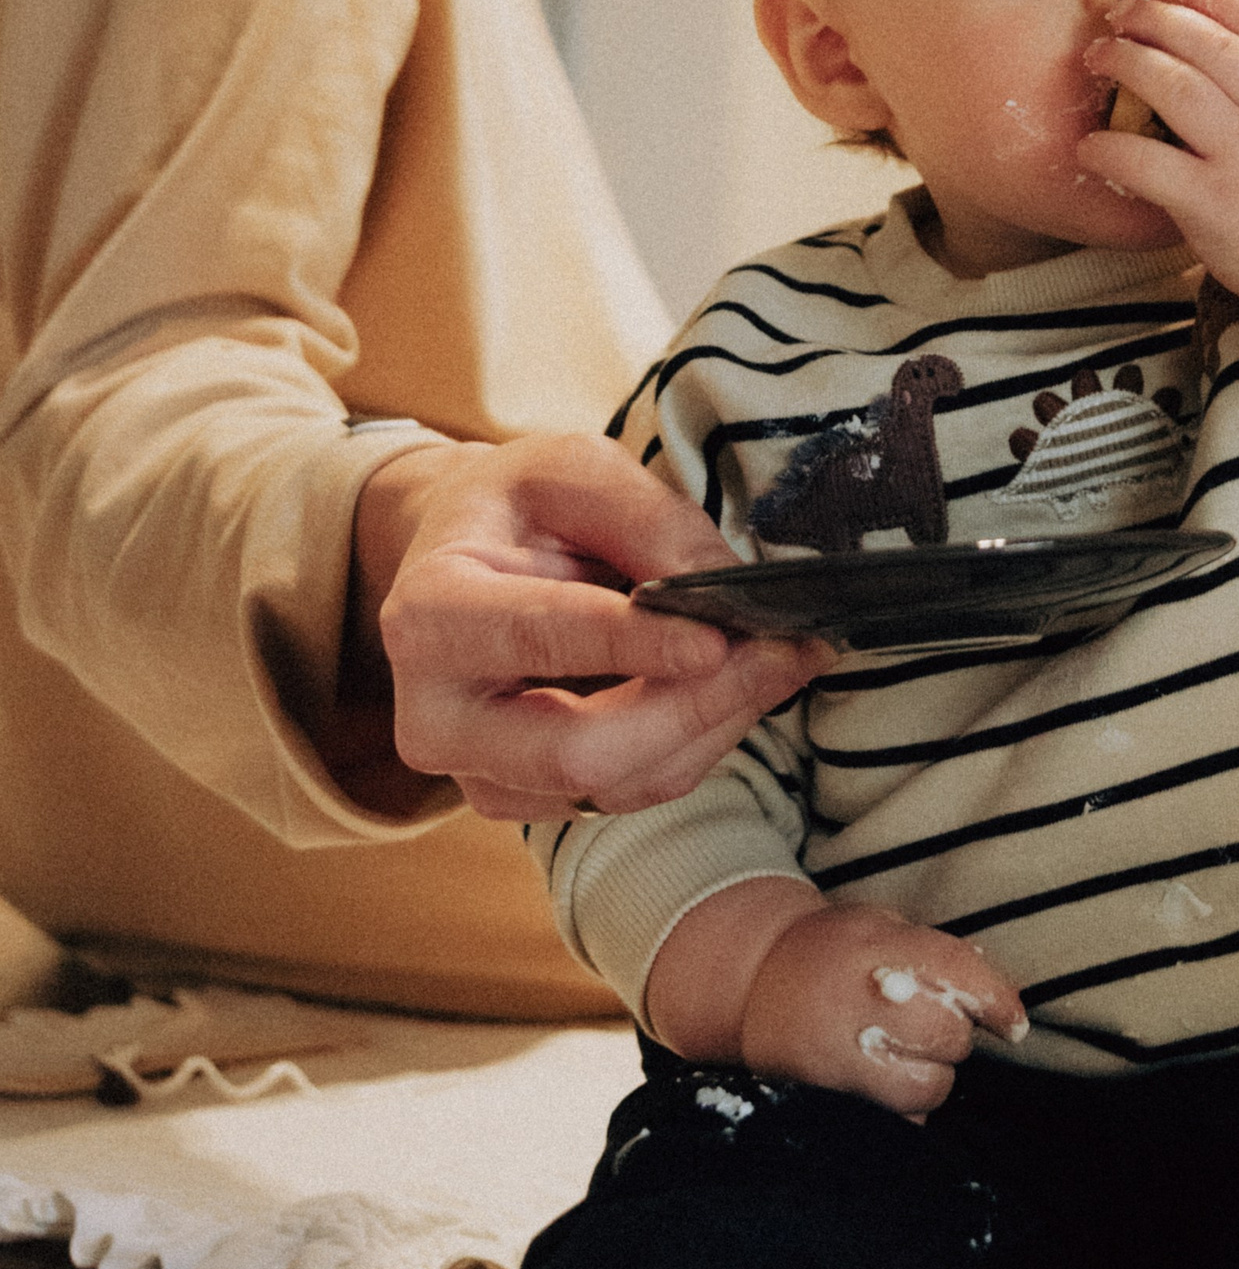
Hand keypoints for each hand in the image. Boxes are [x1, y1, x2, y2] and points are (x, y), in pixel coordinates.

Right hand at [361, 437, 830, 821]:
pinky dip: (699, 741)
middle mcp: (435, 717)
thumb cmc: (517, 508)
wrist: (462, 559)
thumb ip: (644, 519)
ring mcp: (478, 774)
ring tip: (781, 658)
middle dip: (695, 705)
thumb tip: (721, 588)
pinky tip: (740, 688)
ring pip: (618, 782)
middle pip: (577, 752)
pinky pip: (631, 790)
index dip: (635, 646)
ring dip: (715, 725)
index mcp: (428, 615)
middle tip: (781, 651)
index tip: (720, 638)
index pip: (538, 640)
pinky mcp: (527, 799)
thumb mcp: (570, 469)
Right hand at [648, 878, 1027, 1114]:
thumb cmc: (826, 951)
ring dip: (930, 1075)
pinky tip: (881, 1081)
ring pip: (928, 1087)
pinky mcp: (828, 1098)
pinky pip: (894, 1121)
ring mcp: (840, 1055)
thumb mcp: (877, 926)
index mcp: (877, 947)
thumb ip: (933, 952)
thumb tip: (993, 984)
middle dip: (953, 1034)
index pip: (957, 974)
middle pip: (949, 1036)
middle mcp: (861, 1003)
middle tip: (929, 1023)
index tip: (1012, 1024)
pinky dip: (901, 1109)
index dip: (995, 1001)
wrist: (749, 984)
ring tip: (903, 1054)